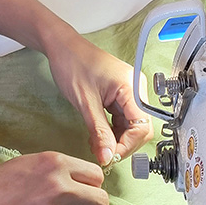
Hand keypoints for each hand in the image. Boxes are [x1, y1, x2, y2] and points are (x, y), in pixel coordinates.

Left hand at [46, 32, 153, 164]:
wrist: (62, 48)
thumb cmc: (72, 65)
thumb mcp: (85, 103)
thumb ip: (99, 132)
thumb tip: (108, 157)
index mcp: (132, 87)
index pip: (142, 127)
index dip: (127, 145)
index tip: (109, 156)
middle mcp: (135, 90)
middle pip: (140, 128)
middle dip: (122, 144)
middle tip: (102, 154)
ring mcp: (128, 93)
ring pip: (130, 126)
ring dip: (115, 139)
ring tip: (95, 144)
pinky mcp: (119, 96)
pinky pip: (121, 119)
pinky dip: (110, 131)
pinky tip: (96, 135)